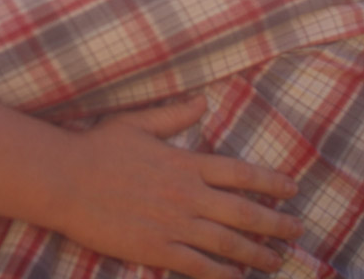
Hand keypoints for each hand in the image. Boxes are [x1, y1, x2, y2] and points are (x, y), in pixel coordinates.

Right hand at [51, 97, 301, 278]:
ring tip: (278, 260)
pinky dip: (223, 275)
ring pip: (229, 243)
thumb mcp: (136, 123)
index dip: (271, 182)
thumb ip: (173, 115)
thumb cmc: (96, 148)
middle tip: (298, 230)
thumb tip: (202, 101)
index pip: (241, 173)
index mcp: (185, 163)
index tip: (292, 189)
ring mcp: (174, 224)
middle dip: (277, 224)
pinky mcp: (157, 248)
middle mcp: (187, 195)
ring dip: (258, 254)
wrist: (65, 180)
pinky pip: (200, 266)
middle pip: (245, 212)